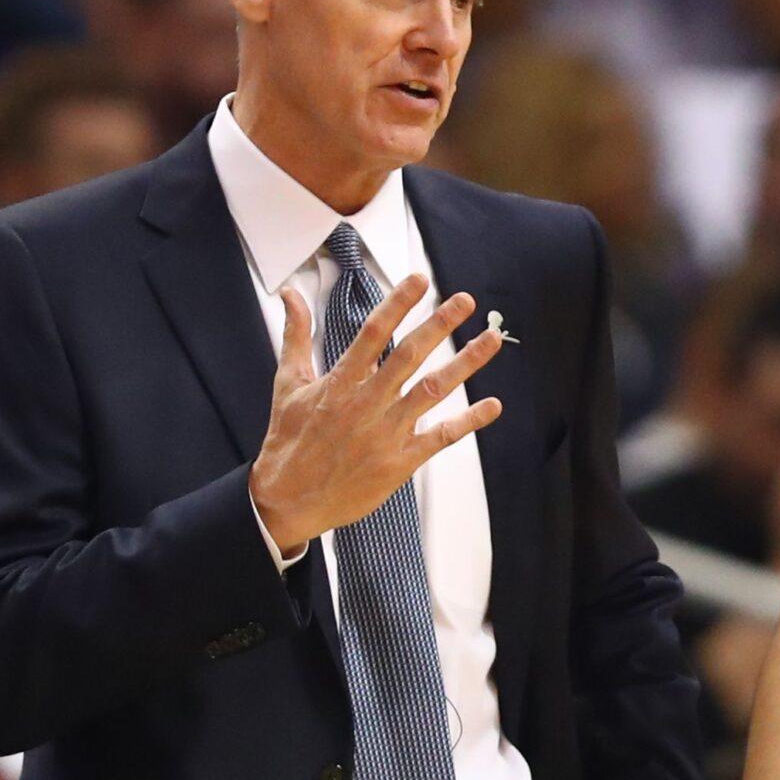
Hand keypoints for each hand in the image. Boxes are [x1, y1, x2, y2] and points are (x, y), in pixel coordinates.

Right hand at [249, 278, 503, 556]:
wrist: (288, 499)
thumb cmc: (288, 441)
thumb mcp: (287, 384)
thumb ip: (297, 336)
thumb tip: (291, 295)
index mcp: (339, 382)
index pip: (373, 333)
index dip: (398, 304)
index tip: (420, 280)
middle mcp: (365, 404)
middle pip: (409, 356)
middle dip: (439, 325)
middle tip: (465, 300)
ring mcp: (385, 433)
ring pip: (432, 391)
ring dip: (465, 364)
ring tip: (491, 340)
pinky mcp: (399, 462)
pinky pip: (440, 437)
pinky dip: (468, 422)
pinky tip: (492, 405)